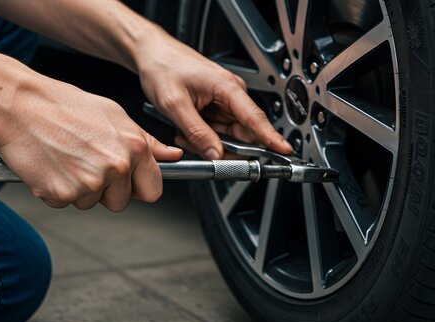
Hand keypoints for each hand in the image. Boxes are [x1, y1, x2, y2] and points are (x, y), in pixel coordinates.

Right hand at [0, 74, 181, 210]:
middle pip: (122, 202)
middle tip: (87, 163)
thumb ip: (147, 142)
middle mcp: (116, 167)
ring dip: (80, 189)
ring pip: (92, 203)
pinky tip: (52, 165)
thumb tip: (173, 156)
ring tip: (67, 158)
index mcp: (134, 148)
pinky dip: (56, 190)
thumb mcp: (116, 116)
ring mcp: (89, 183)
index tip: (128, 182)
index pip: (153, 190)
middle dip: (107, 191)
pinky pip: (65, 203)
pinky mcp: (62, 193)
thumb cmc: (65, 106)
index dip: (139, 188)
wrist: (18, 105)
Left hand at [135, 33, 291, 158]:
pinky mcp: (217, 107)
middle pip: (243, 133)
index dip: (271, 137)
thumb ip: (197, 132)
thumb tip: (216, 154)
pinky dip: (204, 136)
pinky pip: (218, 131)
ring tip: (184, 132)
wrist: (151, 54)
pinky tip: (187, 129)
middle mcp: (231, 94)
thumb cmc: (163, 67)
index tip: (283, 150)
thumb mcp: (174, 104)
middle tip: (198, 147)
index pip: (255, 118)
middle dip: (223, 147)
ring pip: (229, 136)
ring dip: (209, 142)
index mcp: (227, 88)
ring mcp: (225, 101)